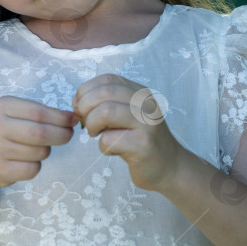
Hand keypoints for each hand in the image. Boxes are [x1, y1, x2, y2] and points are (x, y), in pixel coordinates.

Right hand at [0, 95, 77, 189]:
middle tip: (68, 135)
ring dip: (46, 151)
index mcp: (2, 106)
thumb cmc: (3, 134)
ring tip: (37, 149)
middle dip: (61, 135)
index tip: (73, 120)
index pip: (39, 112)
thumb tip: (72, 118)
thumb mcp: (14, 115)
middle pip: (40, 132)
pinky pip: (32, 169)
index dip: (61, 118)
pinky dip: (36, 166)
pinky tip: (25, 162)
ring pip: (39, 152)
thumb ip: (40, 114)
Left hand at [72, 74, 182, 191]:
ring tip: (97, 134)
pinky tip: (112, 150)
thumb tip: (76, 102)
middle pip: (105, 92)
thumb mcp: (127, 115)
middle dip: (85, 107)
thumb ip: (106, 103)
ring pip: (105, 112)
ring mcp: (147, 124)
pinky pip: (109, 140)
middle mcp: (146, 104)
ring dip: (92, 125)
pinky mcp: (143, 145)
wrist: (170, 167)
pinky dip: (103, 146)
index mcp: (141, 92)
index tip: (82, 107)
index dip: (87, 91)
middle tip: (87, 123)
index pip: (108, 79)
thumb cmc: (141, 140)